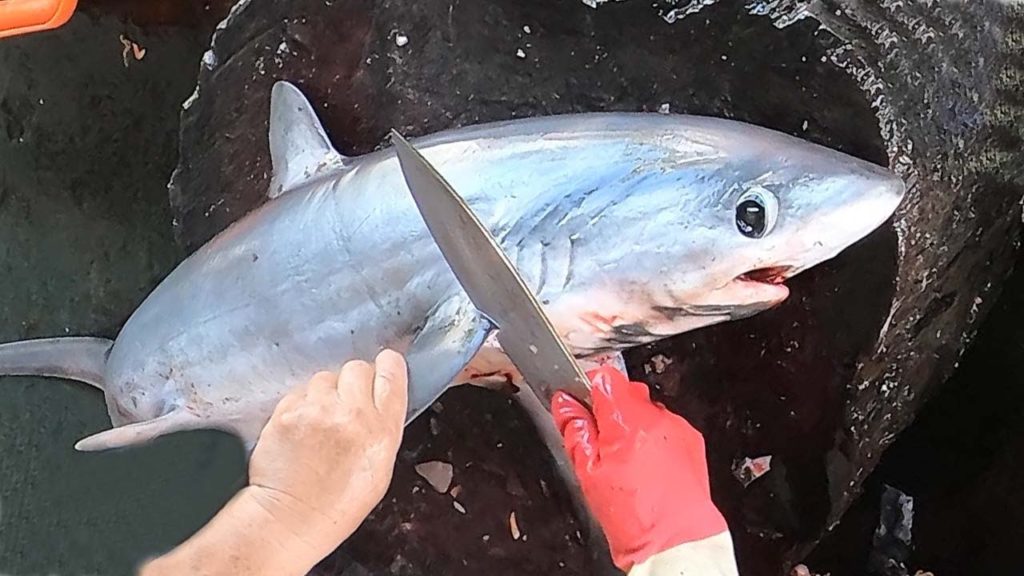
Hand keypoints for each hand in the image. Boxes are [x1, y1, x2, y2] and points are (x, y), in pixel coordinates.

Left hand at [246, 349, 408, 558]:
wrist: (291, 518)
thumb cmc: (338, 504)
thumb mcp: (381, 468)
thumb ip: (384, 427)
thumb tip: (381, 397)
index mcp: (382, 430)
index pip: (391, 372)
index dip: (387, 366)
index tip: (383, 368)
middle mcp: (352, 414)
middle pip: (357, 368)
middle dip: (353, 381)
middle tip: (346, 404)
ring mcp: (316, 410)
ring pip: (325, 377)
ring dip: (325, 393)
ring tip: (320, 421)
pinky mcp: (287, 412)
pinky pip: (299, 392)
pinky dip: (301, 404)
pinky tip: (301, 429)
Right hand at [551, 366, 727, 571]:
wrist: (675, 541)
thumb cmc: (634, 515)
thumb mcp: (588, 474)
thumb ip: (575, 431)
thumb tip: (564, 404)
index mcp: (627, 421)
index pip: (604, 377)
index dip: (588, 388)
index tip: (581, 405)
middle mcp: (656, 417)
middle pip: (625, 393)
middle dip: (610, 412)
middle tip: (601, 445)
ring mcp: (676, 428)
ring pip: (645, 411)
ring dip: (632, 426)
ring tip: (627, 463)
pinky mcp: (690, 440)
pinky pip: (664, 427)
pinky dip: (653, 440)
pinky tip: (647, 468)